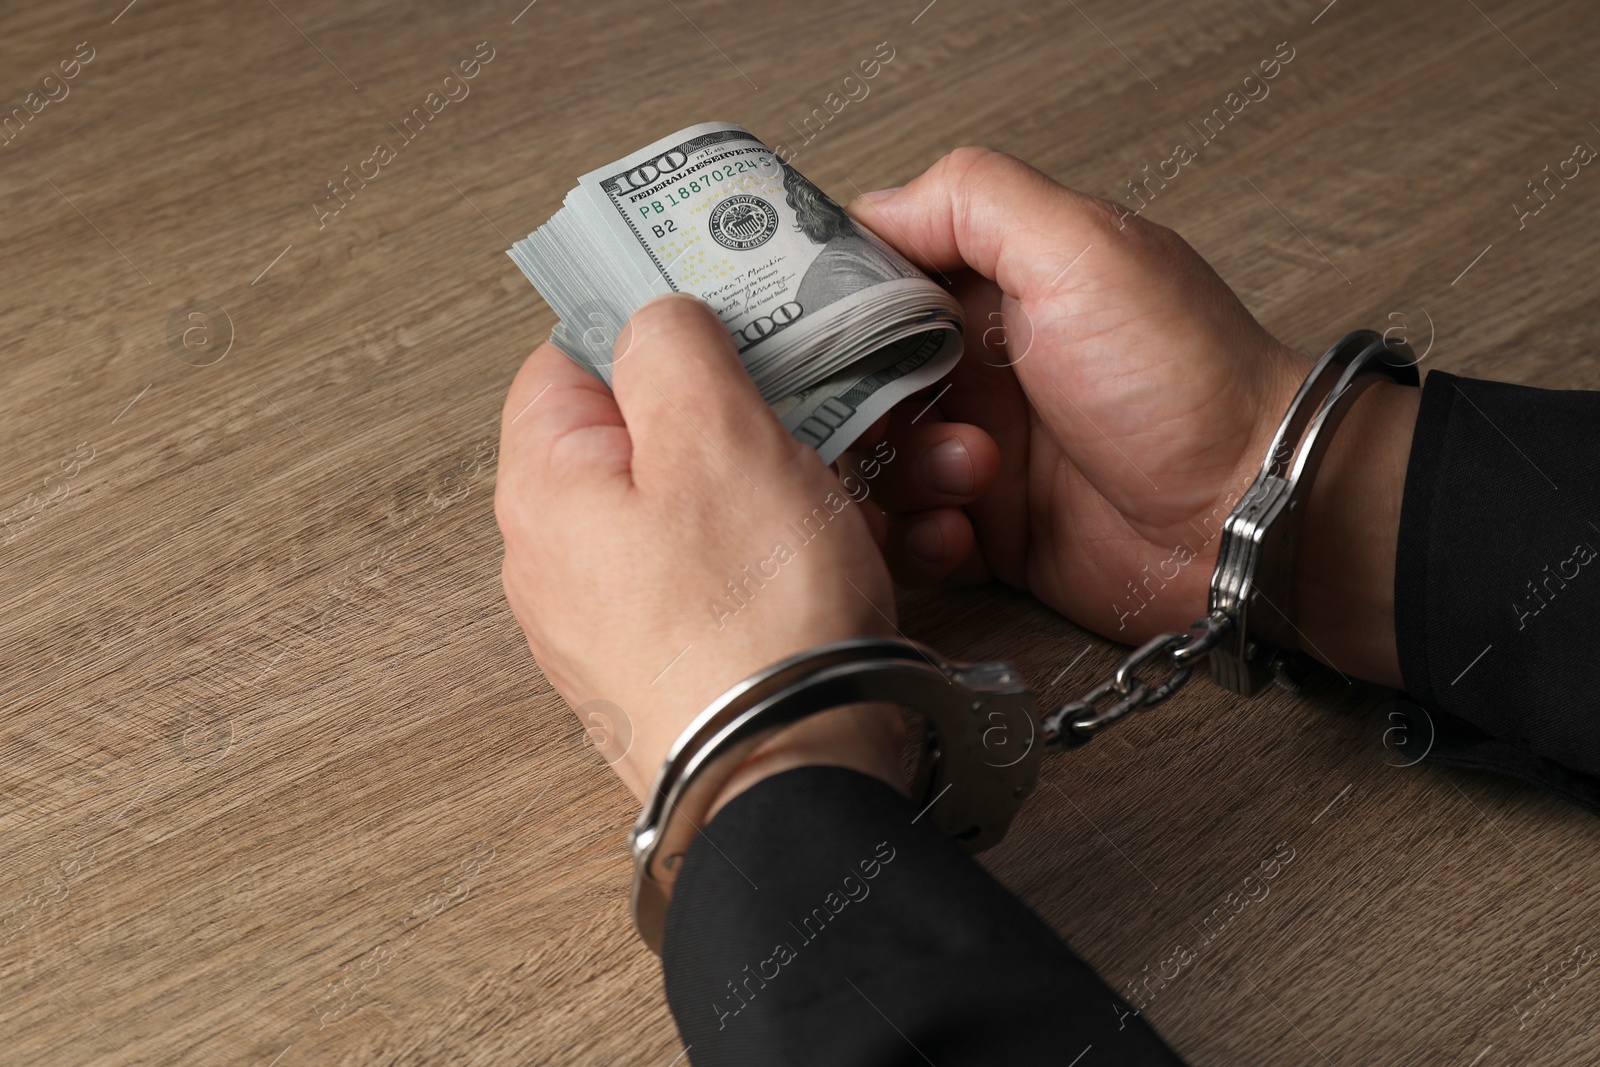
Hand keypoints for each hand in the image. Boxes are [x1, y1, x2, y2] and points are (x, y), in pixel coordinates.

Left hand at [496, 294, 906, 812]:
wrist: (793, 784)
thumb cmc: (752, 628)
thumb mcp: (715, 438)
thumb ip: (671, 349)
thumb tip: (653, 317)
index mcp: (545, 489)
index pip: (570, 358)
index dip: (651, 324)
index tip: (723, 312)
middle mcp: (563, 558)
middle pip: (651, 433)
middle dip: (747, 412)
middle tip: (814, 405)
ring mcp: (620, 617)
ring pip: (708, 504)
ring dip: (789, 481)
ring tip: (855, 489)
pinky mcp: (680, 660)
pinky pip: (732, 572)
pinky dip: (789, 551)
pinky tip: (847, 555)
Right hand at [845, 148, 1417, 686]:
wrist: (1250, 512)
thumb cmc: (1187, 380)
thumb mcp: (1084, 249)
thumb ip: (974, 201)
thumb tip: (877, 203)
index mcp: (994, 289)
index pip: (871, 278)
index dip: (830, 306)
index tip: (810, 336)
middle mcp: (980, 366)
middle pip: (855, 380)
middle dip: (857, 407)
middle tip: (898, 421)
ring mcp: (980, 450)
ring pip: (873, 464)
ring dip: (899, 476)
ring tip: (969, 477)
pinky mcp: (989, 531)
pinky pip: (909, 536)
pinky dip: (917, 541)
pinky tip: (961, 535)